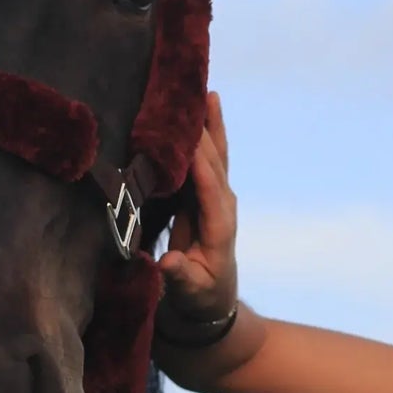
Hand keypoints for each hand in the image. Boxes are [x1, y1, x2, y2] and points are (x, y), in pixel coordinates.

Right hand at [158, 91, 237, 320]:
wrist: (211, 300)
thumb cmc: (199, 297)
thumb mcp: (190, 293)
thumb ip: (181, 277)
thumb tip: (169, 263)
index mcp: (219, 226)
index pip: (210, 187)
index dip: (199, 161)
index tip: (186, 134)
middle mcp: (223, 205)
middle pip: (216, 162)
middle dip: (205, 131)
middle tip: (192, 96)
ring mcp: (218, 197)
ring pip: (216, 155)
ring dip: (210, 125)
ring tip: (205, 91)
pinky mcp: (208, 194)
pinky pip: (207, 159)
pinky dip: (204, 134)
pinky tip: (199, 110)